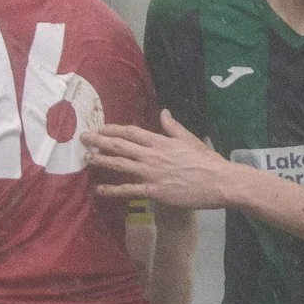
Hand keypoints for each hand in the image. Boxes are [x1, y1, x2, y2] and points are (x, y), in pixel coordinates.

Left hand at [86, 110, 243, 209]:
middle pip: (120, 146)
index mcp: (162, 142)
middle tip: (83, 138)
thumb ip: (173, 127)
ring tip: (86, 158)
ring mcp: (152, 173)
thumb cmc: (207, 161)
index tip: (100, 128)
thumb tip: (163, 112)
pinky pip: (128, 190)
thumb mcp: (190, 140)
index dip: (113, 129)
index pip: (131, 132)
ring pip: (120, 165)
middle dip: (99, 141)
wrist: (220, 182)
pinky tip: (99, 189)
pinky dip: (112, 189)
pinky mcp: (154, 191)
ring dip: (101, 161)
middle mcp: (153, 155)